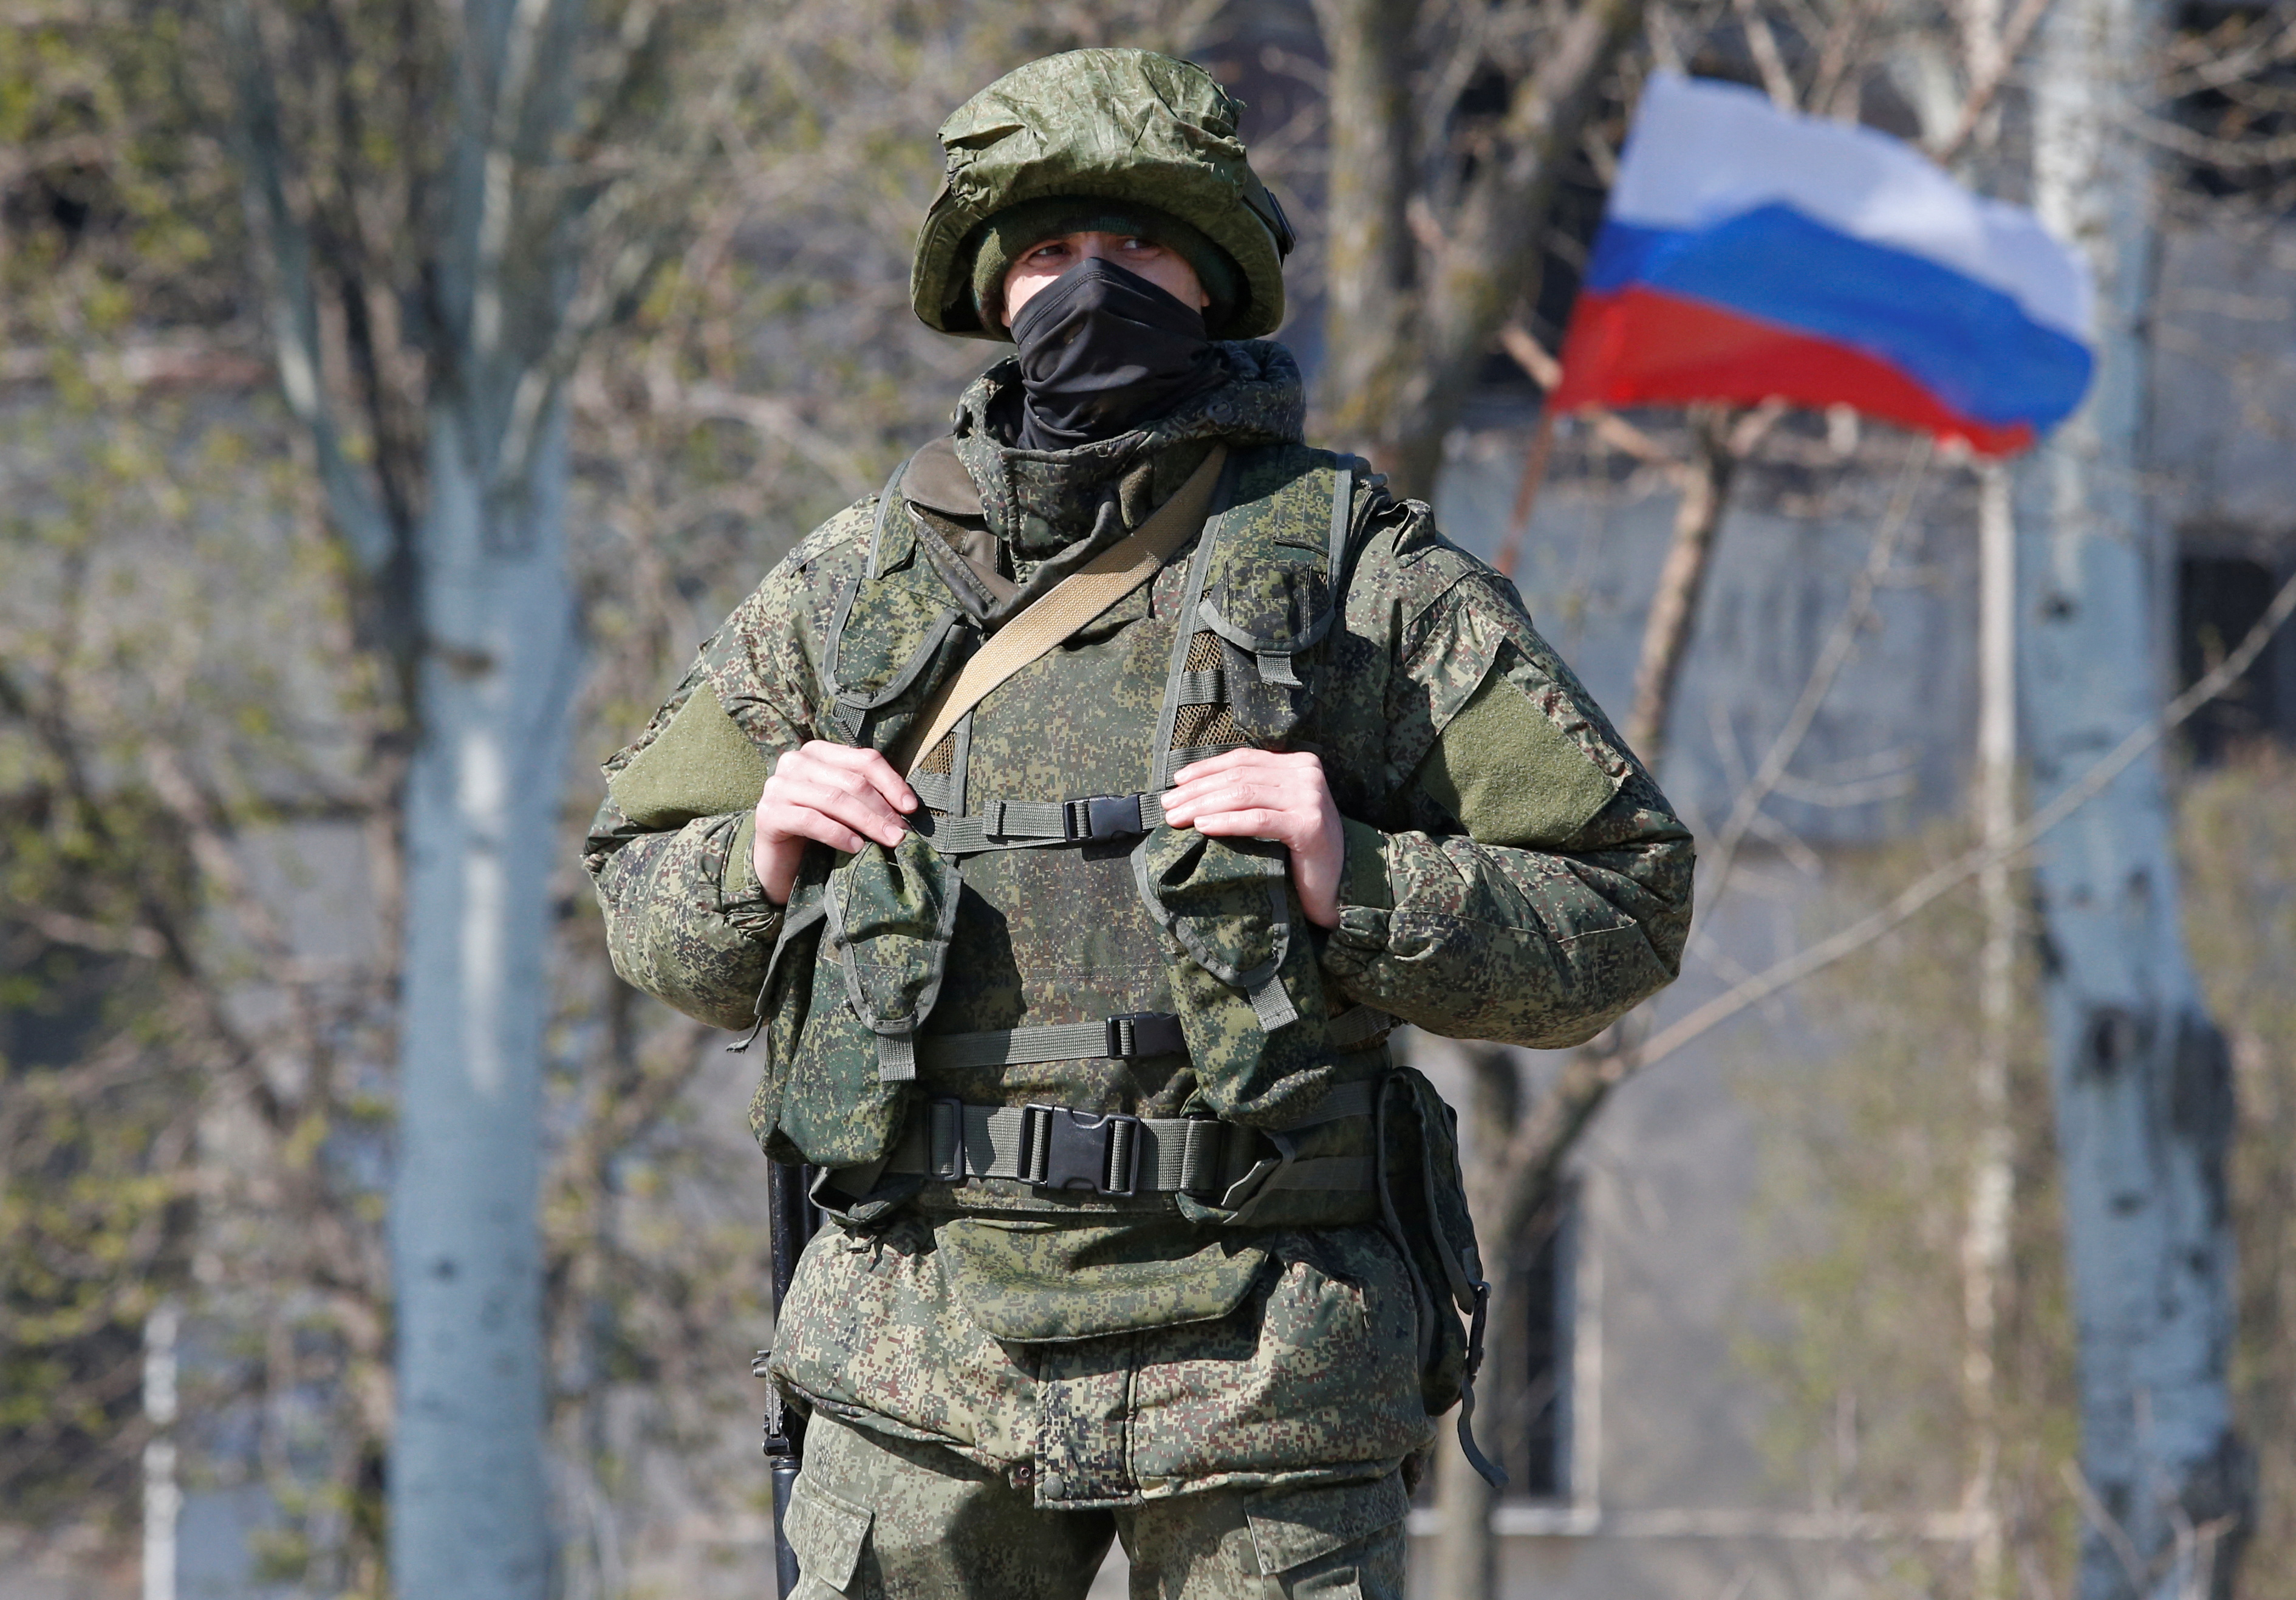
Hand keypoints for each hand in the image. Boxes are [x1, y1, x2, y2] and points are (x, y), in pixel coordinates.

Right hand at [752, 741, 916, 903]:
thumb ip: (866, 795)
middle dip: (881, 808)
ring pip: (833, 799)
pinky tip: (855, 847)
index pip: (864, 759)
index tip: (911, 808)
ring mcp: (778, 785)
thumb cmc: (817, 829)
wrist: (778, 859)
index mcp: (818, 752)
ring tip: (887, 840)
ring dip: (866, 822)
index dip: (891, 782)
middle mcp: (795, 761)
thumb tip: (907, 807)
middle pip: (851, 781)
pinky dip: (837, 833)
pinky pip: (810, 819)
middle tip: (901, 833)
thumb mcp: (844, 806)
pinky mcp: (768, 813)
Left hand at [1159, 748, 1345, 929]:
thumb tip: (1197, 787)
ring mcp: (1310, 799)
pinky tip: (1202, 826)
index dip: (1207, 768)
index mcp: (1300, 764)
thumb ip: (1255, 792)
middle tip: (1167, 805)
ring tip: (1177, 817)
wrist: (1341, 883)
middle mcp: (1308, 774)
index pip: (1244, 759)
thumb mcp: (1280, 810)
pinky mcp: (1308, 826)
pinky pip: (1257, 820)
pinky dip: (1225, 821)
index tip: (1177, 781)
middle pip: (1240, 776)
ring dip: (1203, 805)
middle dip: (1198, 789)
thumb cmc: (1302, 850)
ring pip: (1244, 795)